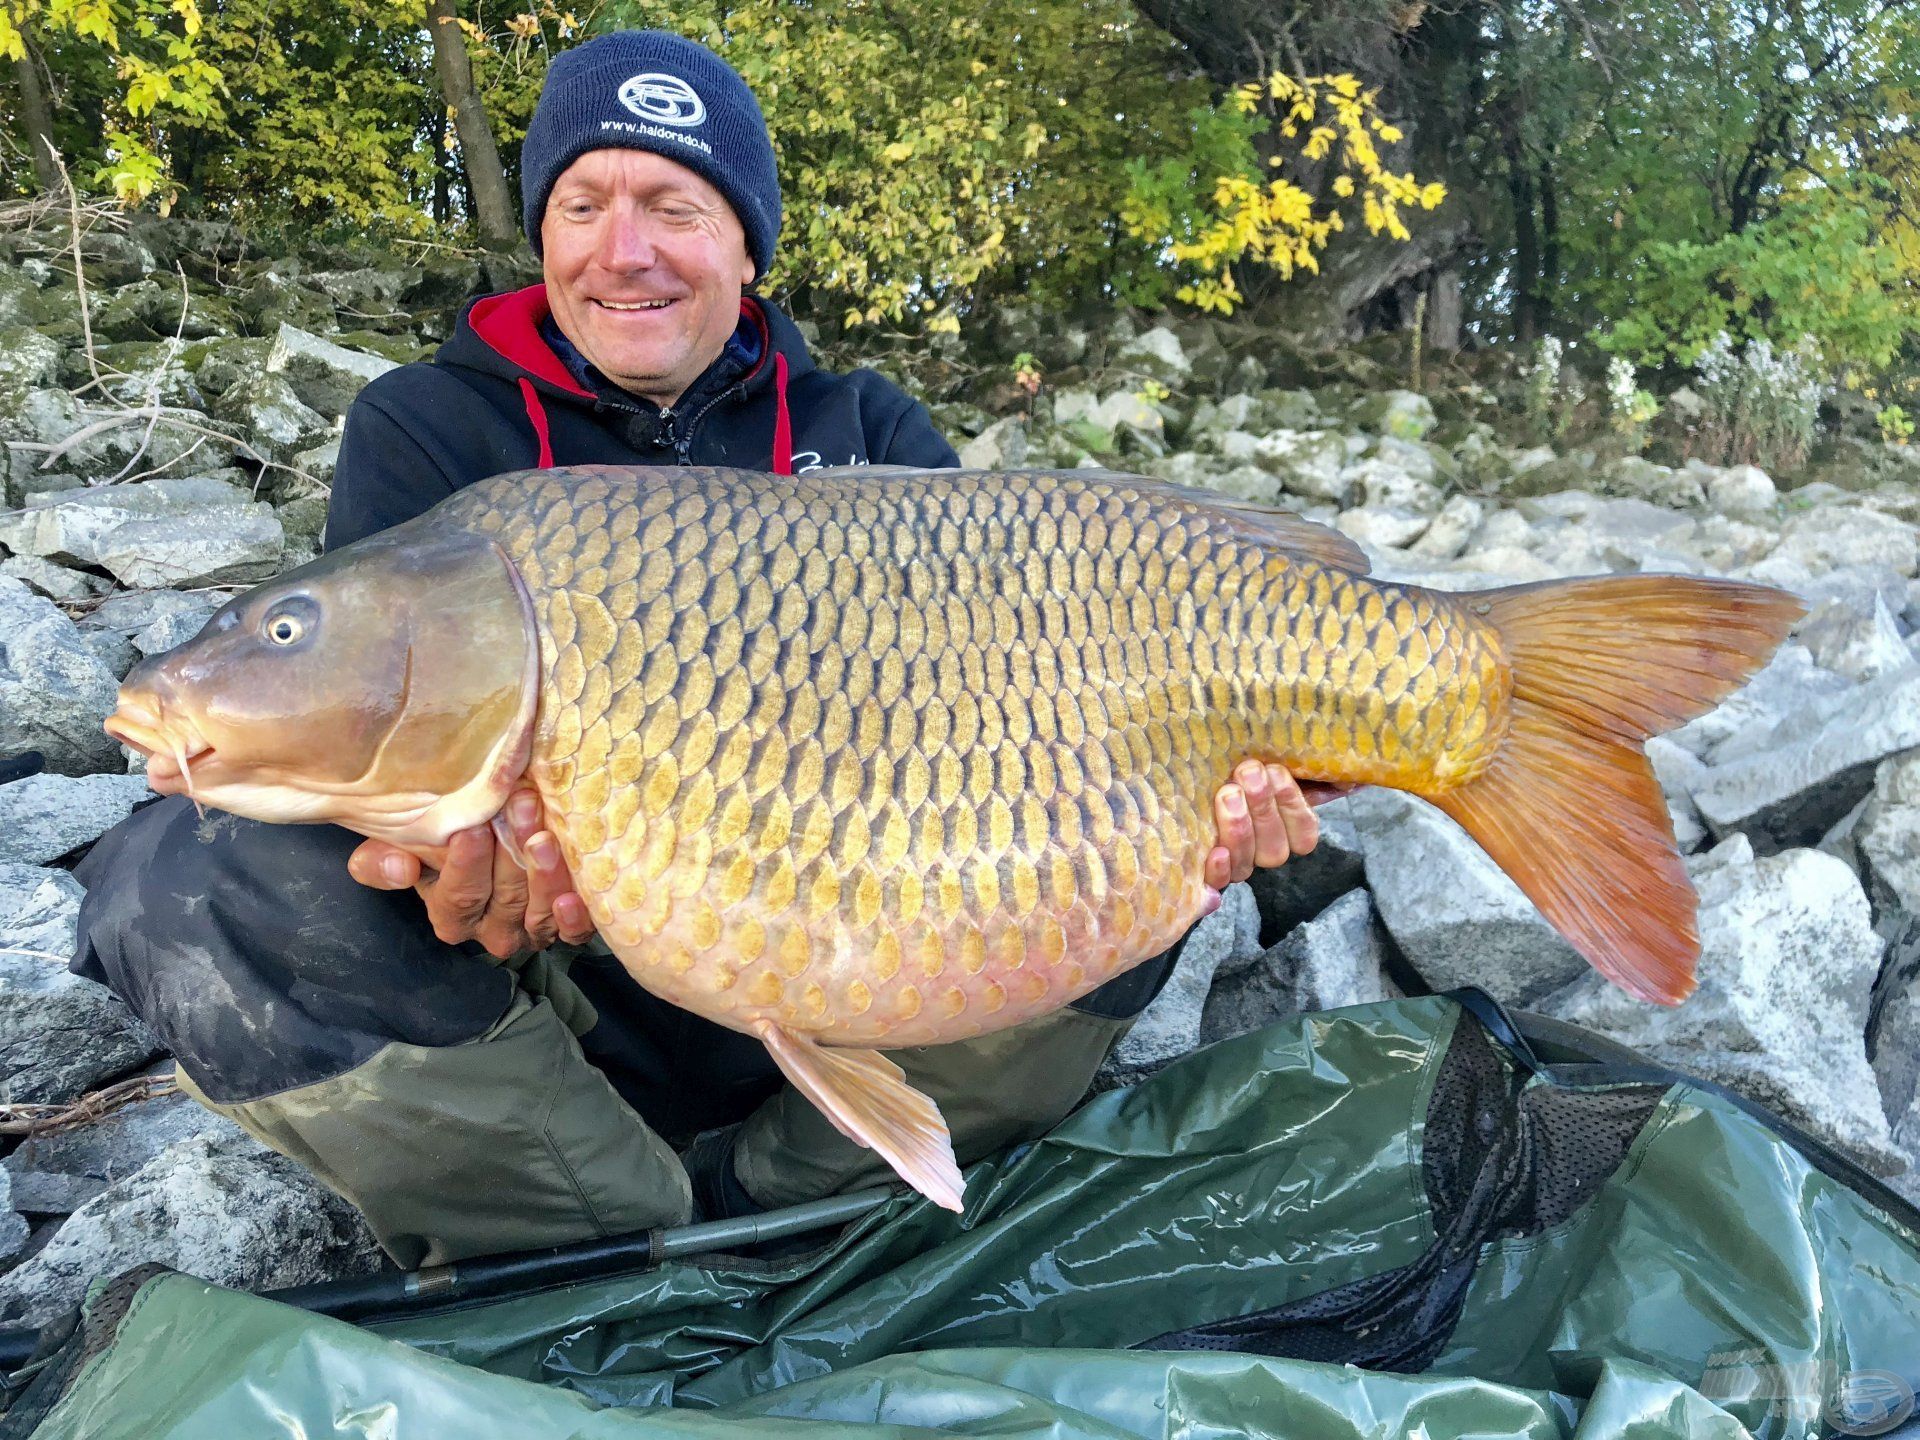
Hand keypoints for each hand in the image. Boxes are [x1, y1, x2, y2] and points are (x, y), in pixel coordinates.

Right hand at [347, 788, 595, 958]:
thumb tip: (399, 868)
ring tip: (545, 838)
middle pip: (505, 900)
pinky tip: (571, 896)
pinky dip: (574, 917)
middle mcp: (492, 929)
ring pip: (538, 913)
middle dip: (512, 855)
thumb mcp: (400, 843)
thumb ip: (381, 860)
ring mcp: (531, 930)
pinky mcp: (566, 925)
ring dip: (543, 876)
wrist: (491, 829)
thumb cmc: (443, 835)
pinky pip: (573, 932)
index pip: (458, 897)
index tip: (470, 831)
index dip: (464, 867)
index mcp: (450, 916)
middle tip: (521, 806)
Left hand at [1205, 761, 1343, 889]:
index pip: (1304, 834)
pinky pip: (1217, 884)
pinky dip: (1218, 871)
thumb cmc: (1235, 768)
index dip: (1293, 807)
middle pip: (1275, 849)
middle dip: (1263, 809)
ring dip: (1240, 828)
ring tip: (1228, 793)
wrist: (1190, 774)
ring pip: (1247, 863)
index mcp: (1286, 830)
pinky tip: (1216, 851)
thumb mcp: (1269, 763)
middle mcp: (1263, 852)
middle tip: (1249, 773)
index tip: (1276, 772)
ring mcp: (1236, 864)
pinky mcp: (1205, 873)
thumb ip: (1309, 774)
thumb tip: (1351, 780)